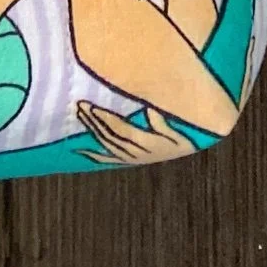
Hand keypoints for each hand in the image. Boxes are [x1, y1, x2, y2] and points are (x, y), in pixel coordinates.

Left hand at [76, 102, 199, 165]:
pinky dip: (93, 154)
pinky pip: (108, 158)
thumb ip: (163, 122)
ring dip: (93, 130)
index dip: (106, 120)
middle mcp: (135, 152)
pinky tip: (80, 150)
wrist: (185, 151)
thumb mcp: (179, 132)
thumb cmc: (183, 136)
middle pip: (111, 136)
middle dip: (94, 121)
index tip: (92, 106)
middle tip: (80, 106)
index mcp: (147, 143)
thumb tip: (150, 110)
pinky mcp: (127, 160)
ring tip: (80, 114)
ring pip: (107, 144)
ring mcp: (129, 157)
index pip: (121, 130)